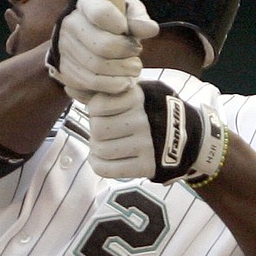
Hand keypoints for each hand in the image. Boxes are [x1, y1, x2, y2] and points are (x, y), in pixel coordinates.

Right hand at [46, 0, 158, 101]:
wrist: (87, 41)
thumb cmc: (113, 24)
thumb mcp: (128, 14)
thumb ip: (139, 19)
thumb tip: (151, 29)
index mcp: (86, 4)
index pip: (101, 13)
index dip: (120, 25)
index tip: (127, 30)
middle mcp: (70, 24)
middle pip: (103, 45)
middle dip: (127, 53)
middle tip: (137, 54)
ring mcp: (64, 49)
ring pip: (98, 67)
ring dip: (122, 72)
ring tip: (133, 69)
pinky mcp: (64, 71)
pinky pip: (91, 83)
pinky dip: (112, 85)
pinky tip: (122, 81)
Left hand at [87, 81, 227, 184]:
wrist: (187, 137)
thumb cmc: (153, 111)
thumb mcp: (134, 93)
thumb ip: (103, 92)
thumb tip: (69, 87)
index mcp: (138, 98)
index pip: (97, 106)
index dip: (96, 111)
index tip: (104, 112)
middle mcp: (142, 120)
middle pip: (97, 129)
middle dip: (96, 130)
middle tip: (105, 131)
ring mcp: (145, 145)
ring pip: (99, 150)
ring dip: (96, 149)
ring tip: (104, 145)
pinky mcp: (145, 166)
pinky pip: (105, 169)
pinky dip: (98, 164)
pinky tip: (103, 158)